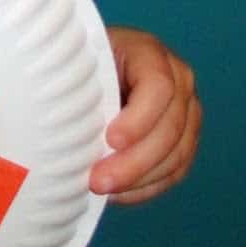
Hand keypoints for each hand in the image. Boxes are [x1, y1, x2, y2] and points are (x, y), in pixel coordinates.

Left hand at [89, 27, 200, 204]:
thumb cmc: (78, 66)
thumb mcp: (74, 64)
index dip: (138, 118)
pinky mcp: (184, 139)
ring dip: (138, 179)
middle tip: (97, 182)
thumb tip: (58, 122)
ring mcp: (186, 111)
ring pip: (175, 154)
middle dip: (133, 162)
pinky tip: (119, 193)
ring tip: (103, 190)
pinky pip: (175, 171)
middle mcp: (178, 79)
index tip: (110, 140)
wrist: (91, 73)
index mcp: (149, 52)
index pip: (158, 86)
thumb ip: (74, 86)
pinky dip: (146, 187)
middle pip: (169, 128)